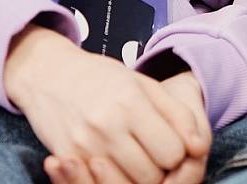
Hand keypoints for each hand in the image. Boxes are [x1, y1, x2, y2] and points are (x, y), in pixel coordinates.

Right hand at [5, 25, 208, 183]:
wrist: (47, 73)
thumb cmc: (100, 77)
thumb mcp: (143, 84)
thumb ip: (176, 113)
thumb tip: (199, 147)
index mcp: (131, 102)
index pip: (173, 151)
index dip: (177, 152)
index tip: (170, 143)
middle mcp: (107, 125)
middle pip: (151, 175)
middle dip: (159, 169)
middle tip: (153, 154)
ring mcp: (84, 145)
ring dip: (137, 177)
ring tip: (135, 158)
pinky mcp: (67, 158)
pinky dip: (112, 178)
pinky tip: (114, 162)